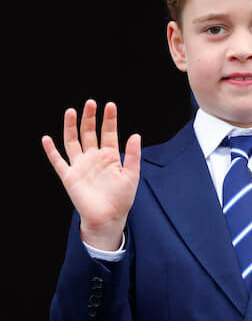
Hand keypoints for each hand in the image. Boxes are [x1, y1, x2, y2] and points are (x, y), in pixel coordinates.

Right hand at [41, 100, 140, 250]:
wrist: (108, 217)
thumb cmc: (122, 198)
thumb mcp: (132, 175)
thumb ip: (133, 155)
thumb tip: (135, 135)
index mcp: (110, 156)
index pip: (109, 132)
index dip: (109, 119)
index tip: (110, 105)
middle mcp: (94, 158)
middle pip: (89, 133)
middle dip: (89, 118)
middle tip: (90, 103)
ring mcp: (80, 165)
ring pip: (73, 142)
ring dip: (71, 127)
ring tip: (71, 112)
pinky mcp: (69, 176)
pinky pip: (58, 161)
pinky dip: (51, 150)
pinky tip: (47, 139)